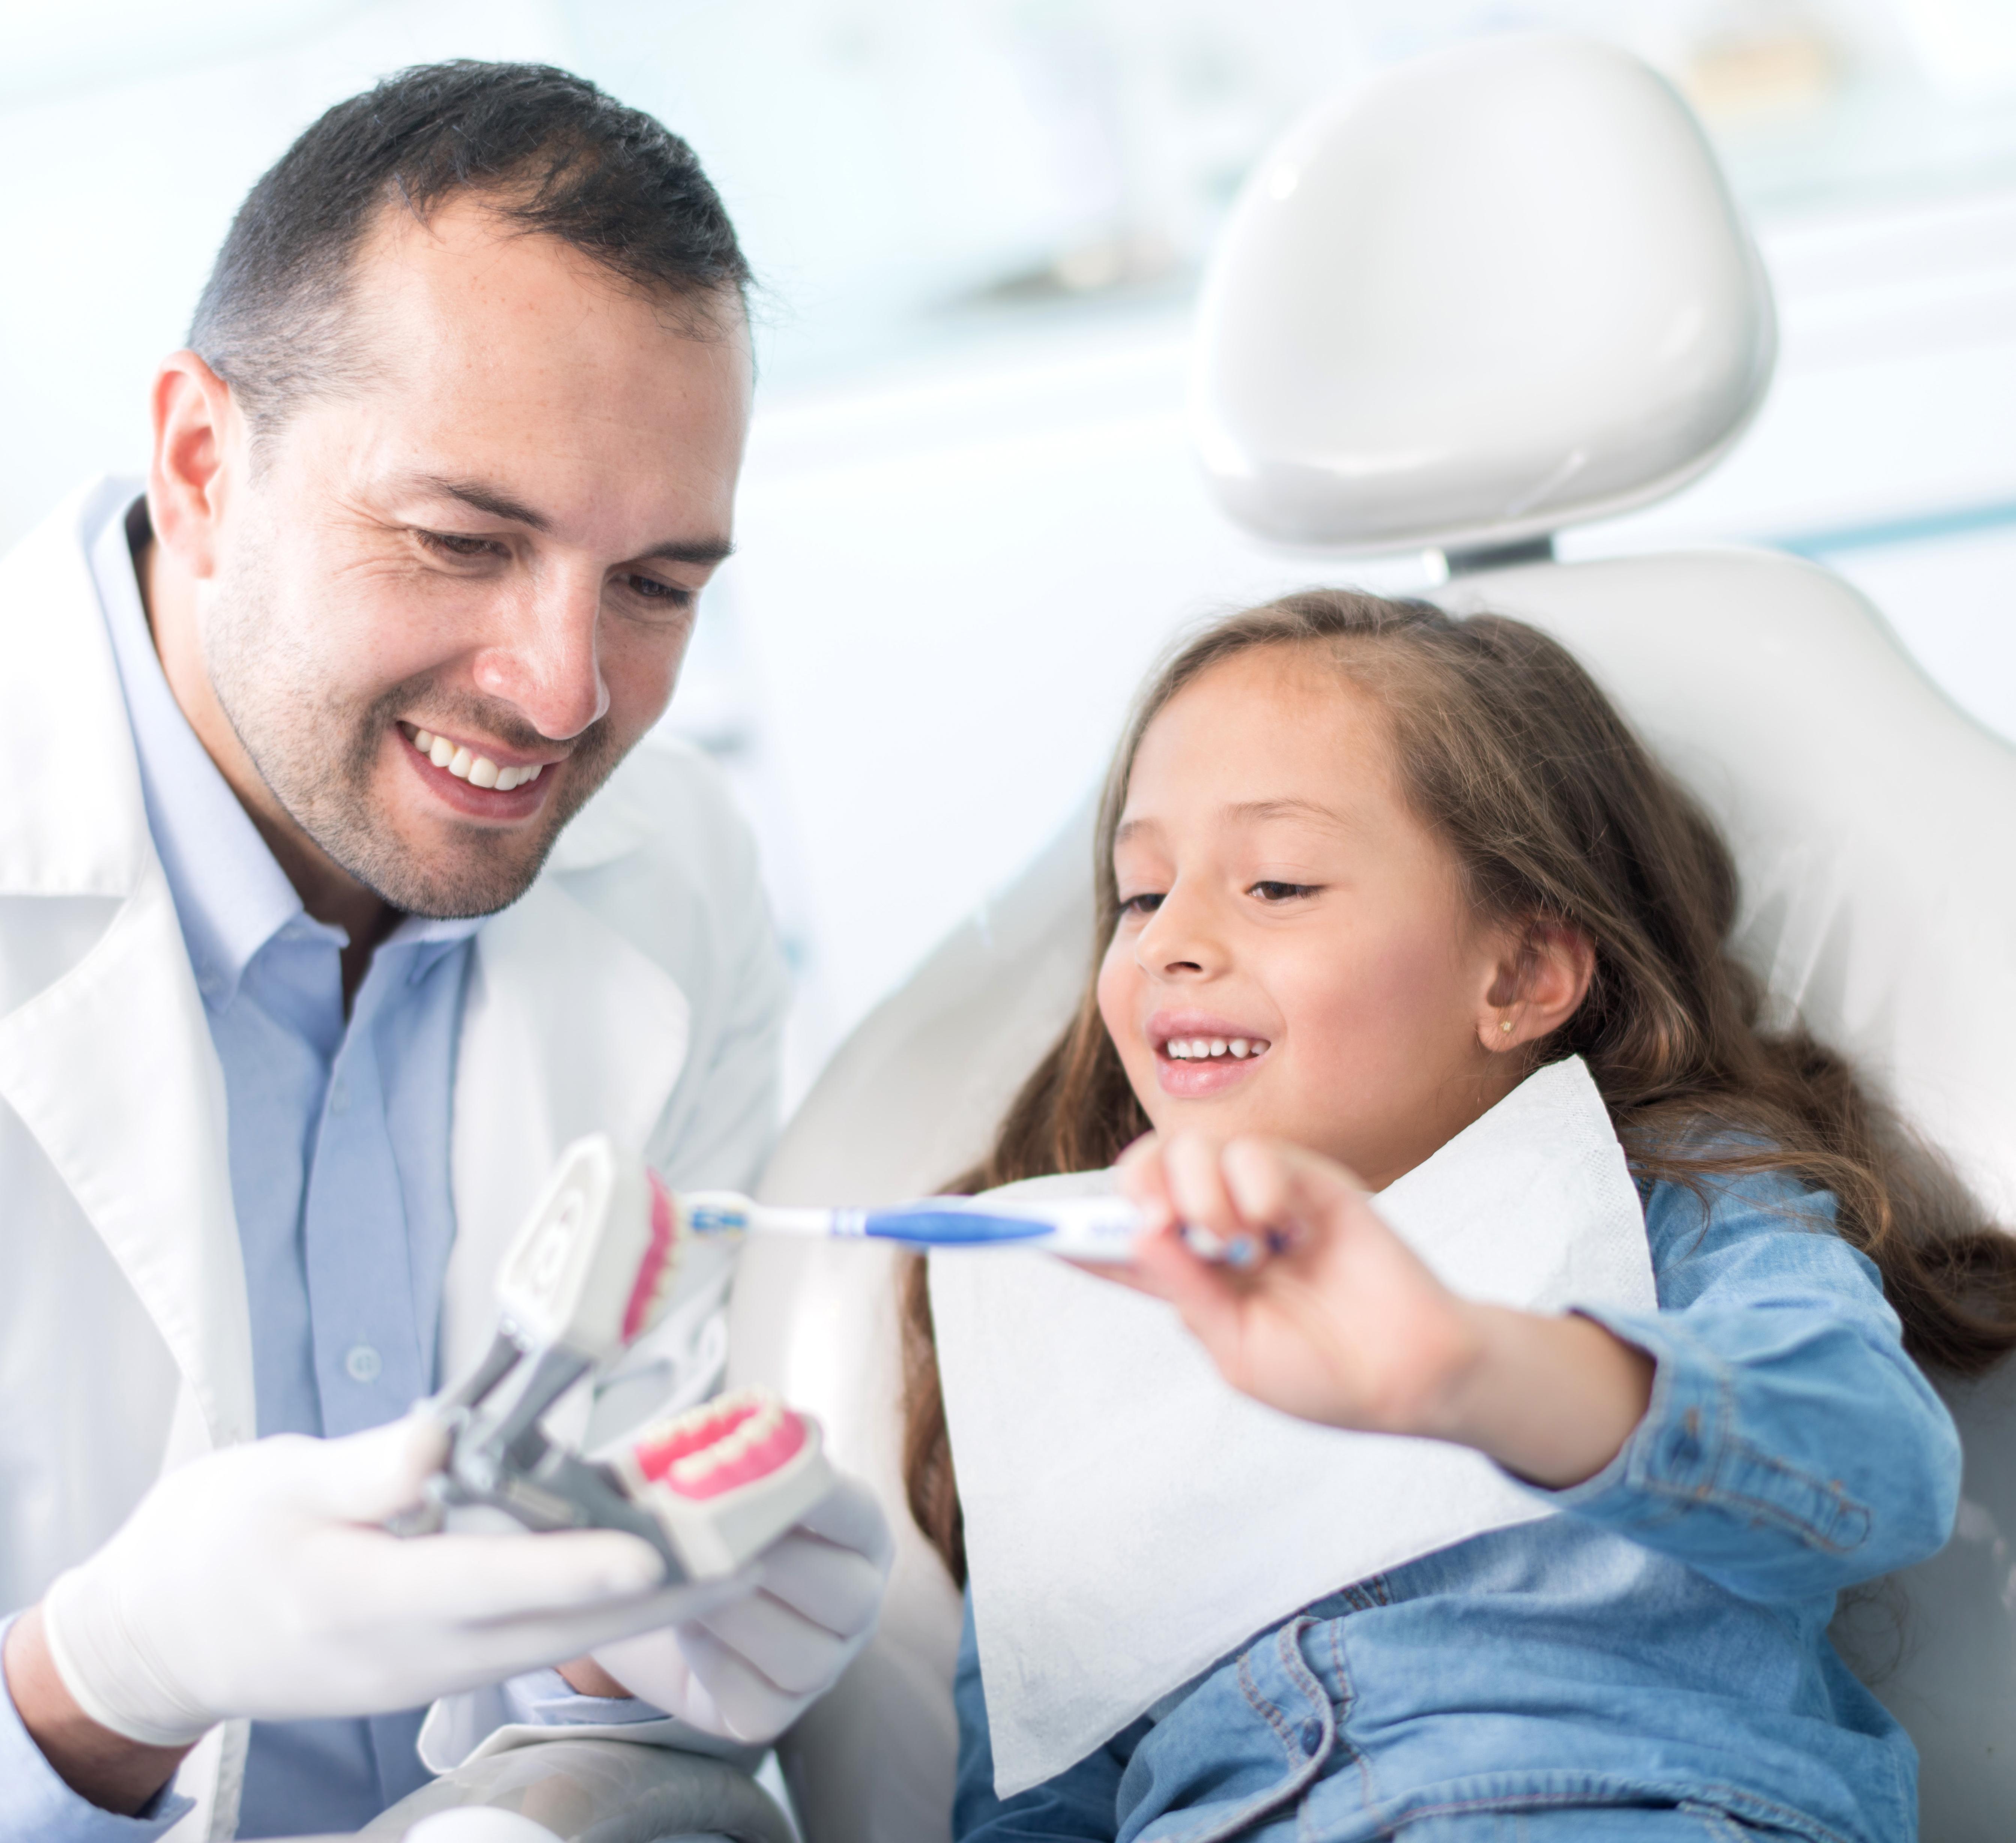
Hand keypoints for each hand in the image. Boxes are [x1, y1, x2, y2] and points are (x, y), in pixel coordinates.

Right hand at [37, 1416, 740, 1751]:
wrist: (155, 1639)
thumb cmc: (209, 1549)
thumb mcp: (273, 1487)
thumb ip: (367, 1469)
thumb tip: (442, 1447)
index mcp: (366, 1598)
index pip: (491, 1583)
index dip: (575, 1565)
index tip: (651, 1548)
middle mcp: (413, 1649)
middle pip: (557, 1623)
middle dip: (662, 1589)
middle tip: (753, 1546)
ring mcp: (429, 1667)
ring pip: (559, 1636)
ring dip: (648, 1601)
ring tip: (736, 1554)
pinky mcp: (436, 1662)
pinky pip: (534, 1636)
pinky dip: (601, 1605)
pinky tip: (652, 1566)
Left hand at [572, 1472, 893, 1742]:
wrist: (656, 1589)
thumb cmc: (702, 1519)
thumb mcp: (724, 1473)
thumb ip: (754, 1447)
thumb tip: (793, 1424)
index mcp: (859, 1534)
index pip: (857, 1515)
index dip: (820, 1497)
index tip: (773, 1472)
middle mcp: (857, 1602)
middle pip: (850, 1595)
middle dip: (782, 1566)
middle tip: (718, 1539)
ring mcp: (823, 1666)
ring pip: (808, 1657)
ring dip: (742, 1617)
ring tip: (694, 1583)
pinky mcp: (772, 1715)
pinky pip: (763, 1706)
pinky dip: (719, 1668)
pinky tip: (688, 1629)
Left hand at [1117, 1133, 1653, 1485]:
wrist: (1407, 1371)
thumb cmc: (1324, 1375)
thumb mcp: (1238, 1348)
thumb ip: (1186, 1289)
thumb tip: (1137, 1233)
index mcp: (1187, 1278)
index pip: (1113, 1244)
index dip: (1071, 1233)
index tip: (1021, 1230)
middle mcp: (1213, 1231)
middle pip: (1145, 1174)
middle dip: (1138, 1185)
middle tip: (1160, 1223)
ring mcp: (1257, 1201)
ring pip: (1191, 1149)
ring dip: (1198, 1189)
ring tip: (1236, 1243)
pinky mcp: (1304, 1183)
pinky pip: (1255, 1151)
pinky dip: (1251, 1183)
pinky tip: (1275, 1227)